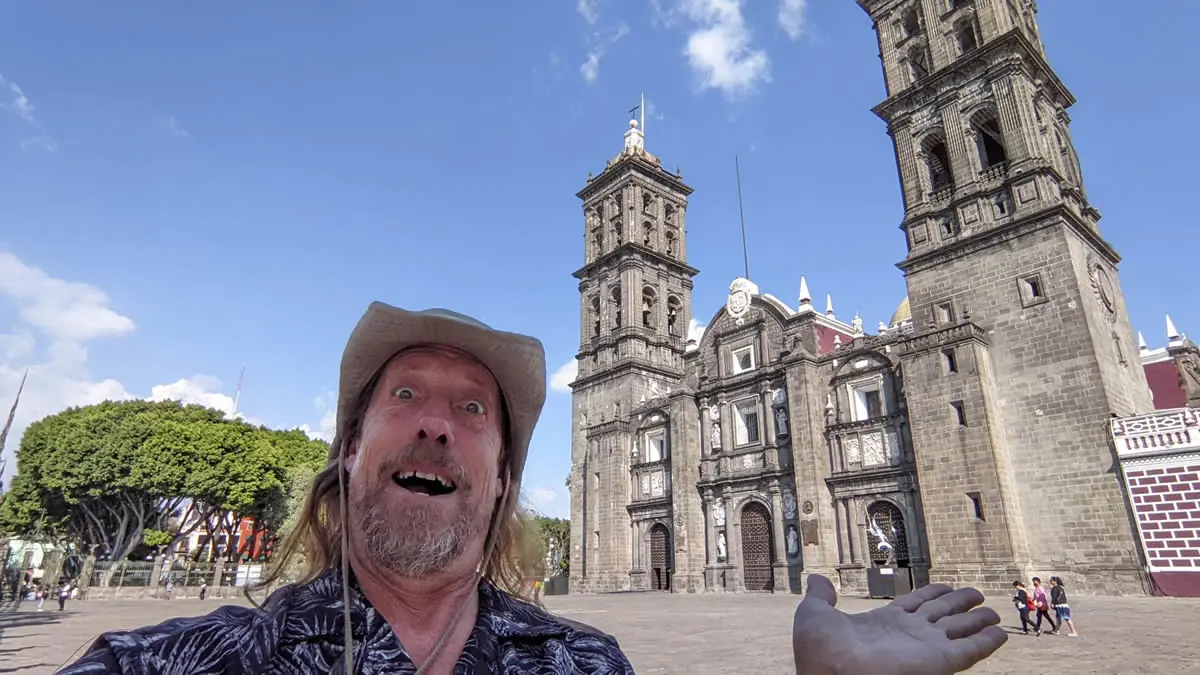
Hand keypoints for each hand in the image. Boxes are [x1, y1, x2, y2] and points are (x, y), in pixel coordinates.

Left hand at [792, 575, 1006, 674]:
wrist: (832, 671)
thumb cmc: (819, 649)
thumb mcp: (814, 613)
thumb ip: (820, 595)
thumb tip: (816, 579)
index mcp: (884, 622)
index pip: (915, 605)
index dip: (932, 594)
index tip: (946, 585)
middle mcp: (908, 634)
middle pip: (940, 614)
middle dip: (959, 604)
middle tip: (977, 594)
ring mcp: (925, 646)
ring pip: (958, 628)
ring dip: (977, 621)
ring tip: (993, 613)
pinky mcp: (939, 661)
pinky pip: (970, 650)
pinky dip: (986, 642)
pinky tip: (1000, 634)